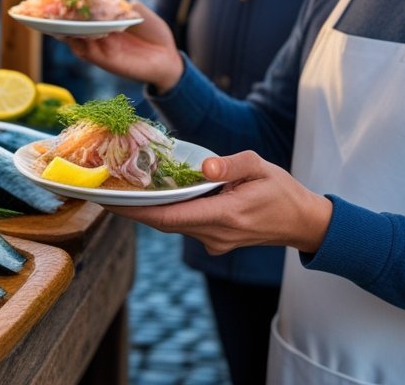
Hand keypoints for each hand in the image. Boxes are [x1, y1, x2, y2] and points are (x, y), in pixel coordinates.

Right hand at [65, 1, 183, 91]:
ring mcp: (102, 49)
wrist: (168, 57)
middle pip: (74, 28)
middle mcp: (99, 37)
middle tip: (49, 9)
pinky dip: (82, 42)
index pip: (83, 14)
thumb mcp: (141, 14)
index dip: (71, 6)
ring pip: (77, 41)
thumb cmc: (154, 34)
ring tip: (59, 19)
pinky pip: (89, 52)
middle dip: (61, 19)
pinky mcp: (107, 61)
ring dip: (68, 31)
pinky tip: (79, 32)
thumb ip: (127, 6)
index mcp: (105, 24)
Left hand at [104, 151, 333, 254]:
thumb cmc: (281, 191)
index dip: (138, 210)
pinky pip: (183, 225)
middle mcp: (215, 234)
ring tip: (119, 189)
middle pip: (163, 223)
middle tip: (101, 192)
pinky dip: (166, 211)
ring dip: (148, 210)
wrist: (302, 223)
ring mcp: (215, 241)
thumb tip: (204, 166)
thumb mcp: (261, 166)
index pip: (171, 216)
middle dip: (132, 209)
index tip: (111, 201)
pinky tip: (153, 194)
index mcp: (226, 215)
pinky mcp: (215, 240)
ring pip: (172, 225)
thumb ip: (231, 164)